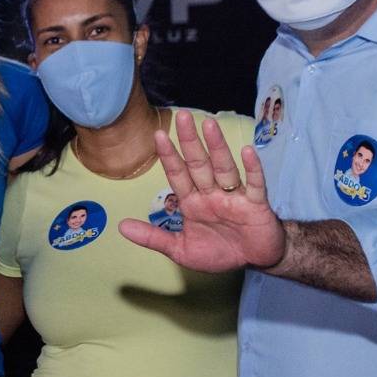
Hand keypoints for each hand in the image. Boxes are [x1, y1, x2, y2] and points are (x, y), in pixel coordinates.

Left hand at [118, 110, 284, 271]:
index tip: (158, 135)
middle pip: (199, 163)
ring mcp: (234, 197)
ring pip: (224, 167)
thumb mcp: (180, 249)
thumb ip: (153, 237)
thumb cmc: (218, 252)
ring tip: (209, 124)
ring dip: (217, 146)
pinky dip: (252, 169)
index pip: (178, 174)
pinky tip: (247, 151)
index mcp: (193, 202)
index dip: (169, 156)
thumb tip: (121, 227)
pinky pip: (254, 185)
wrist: (255, 261)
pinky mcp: (256, 205)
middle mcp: (211, 194)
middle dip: (190, 141)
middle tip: (182, 116)